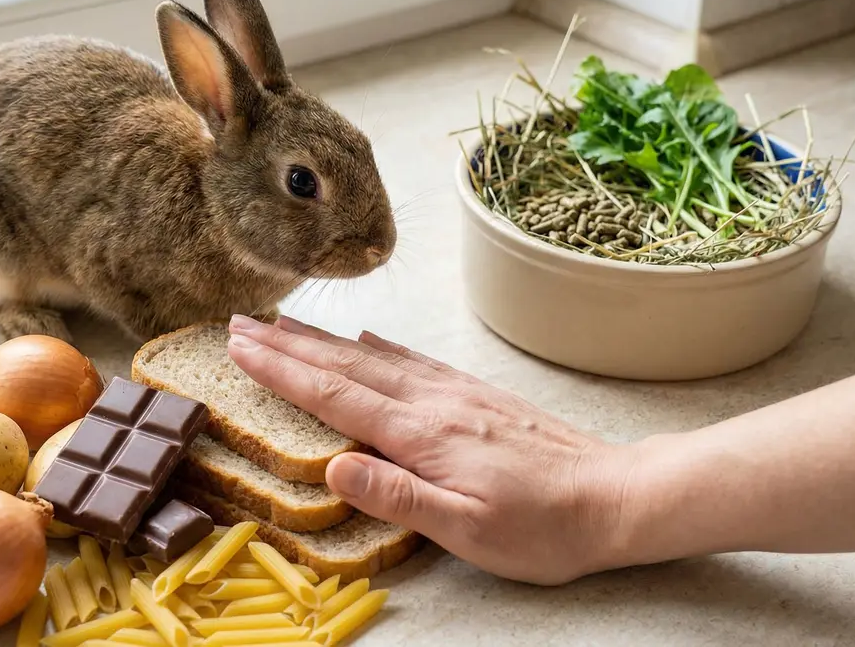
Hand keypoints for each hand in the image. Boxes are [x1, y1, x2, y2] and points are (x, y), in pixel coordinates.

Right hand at [225, 314, 639, 584]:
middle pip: (346, 365)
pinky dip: (378, 344)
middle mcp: (434, 402)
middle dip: (289, 344)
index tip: (241, 347)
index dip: (283, 371)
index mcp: (423, 435)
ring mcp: (456, 394)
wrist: (614, 496)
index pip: (336, 396)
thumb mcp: (469, 532)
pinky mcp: (475, 396)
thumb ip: (399, 498)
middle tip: (242, 323)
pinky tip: (365, 338)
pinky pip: (412, 360)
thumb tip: (335, 468)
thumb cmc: (543, 528)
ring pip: (375, 356)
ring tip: (285, 322)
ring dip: (324, 339)